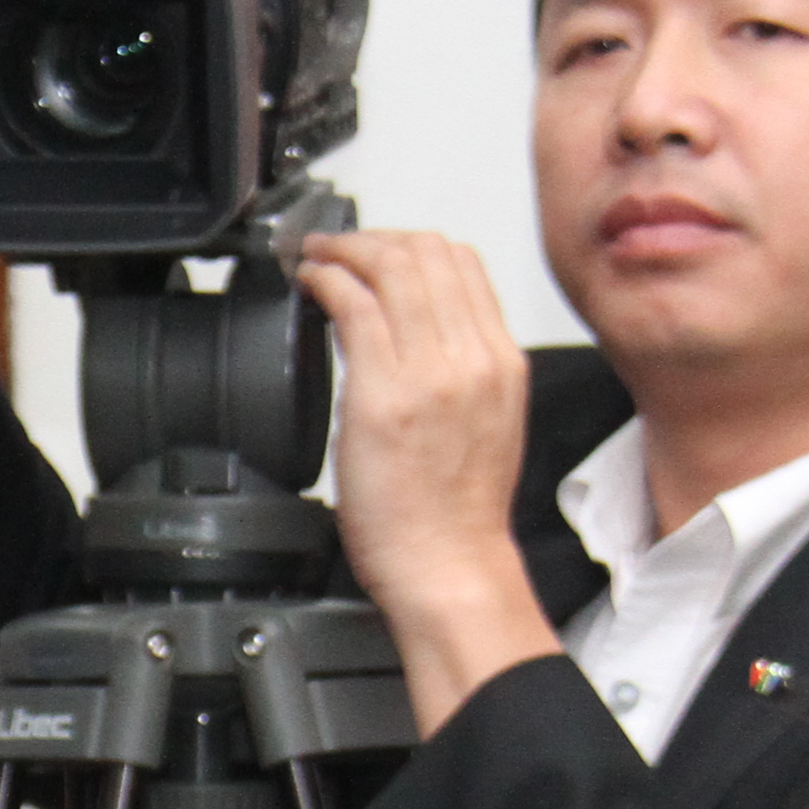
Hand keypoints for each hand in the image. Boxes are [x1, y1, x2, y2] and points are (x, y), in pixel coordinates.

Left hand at [295, 229, 557, 730]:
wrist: (449, 570)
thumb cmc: (455, 517)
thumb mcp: (481, 425)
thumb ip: (456, 373)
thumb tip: (414, 336)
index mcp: (500, 363)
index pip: (463, 265)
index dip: (410, 243)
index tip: (375, 249)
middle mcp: (472, 358)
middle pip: (426, 252)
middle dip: (371, 238)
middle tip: (332, 246)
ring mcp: (430, 372)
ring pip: (390, 267)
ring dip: (342, 251)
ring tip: (314, 258)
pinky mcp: (383, 393)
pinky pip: (353, 306)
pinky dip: (326, 280)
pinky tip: (308, 285)